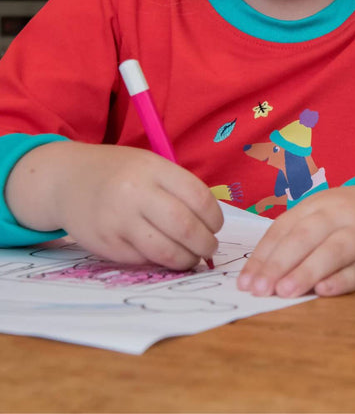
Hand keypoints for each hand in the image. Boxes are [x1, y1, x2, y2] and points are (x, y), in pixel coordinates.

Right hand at [7, 142, 222, 268]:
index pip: (199, 198)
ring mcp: (118, 220)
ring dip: (187, 260)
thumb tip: (209, 226)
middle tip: (209, 249)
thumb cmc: (119, 174)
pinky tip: (162, 254)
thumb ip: (178, 189)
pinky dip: (161, 261)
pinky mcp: (107, 244)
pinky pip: (144, 260)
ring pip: (166, 251)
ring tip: (191, 257)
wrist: (68, 180)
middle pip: (186, 228)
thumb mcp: (150, 166)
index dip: (215, 219)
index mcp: (153, 168)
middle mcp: (135, 193)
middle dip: (206, 245)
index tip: (215, 227)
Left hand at [237, 186, 354, 296]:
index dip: (262, 256)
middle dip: (278, 264)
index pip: (282, 230)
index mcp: (313, 206)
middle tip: (259, 289)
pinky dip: (342, 280)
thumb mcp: (315, 215)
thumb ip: (289, 237)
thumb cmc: (342, 217)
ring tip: (283, 291)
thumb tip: (257, 271)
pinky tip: (323, 290)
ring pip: (333, 252)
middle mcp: (336, 216)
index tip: (245, 281)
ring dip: (306, 272)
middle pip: (304, 238)